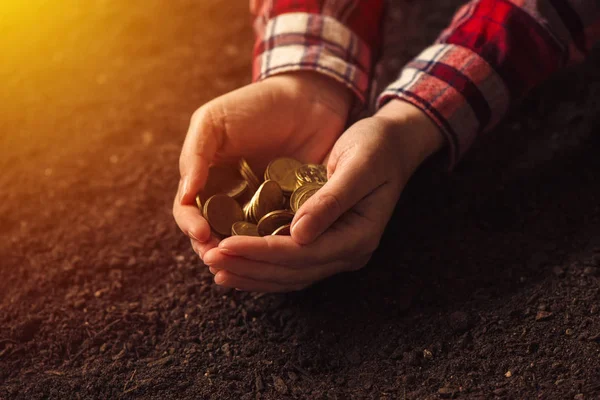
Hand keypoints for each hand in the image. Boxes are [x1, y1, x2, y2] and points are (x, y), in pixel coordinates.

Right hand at [173, 72, 351, 258]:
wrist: (310, 100)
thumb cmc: (256, 106)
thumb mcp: (214, 121)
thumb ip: (195, 154)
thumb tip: (185, 195)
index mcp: (207, 181)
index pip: (189, 212)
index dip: (191, 226)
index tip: (202, 234)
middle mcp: (231, 200)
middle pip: (214, 235)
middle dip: (213, 249)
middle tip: (219, 258)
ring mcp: (261, 210)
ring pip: (246, 242)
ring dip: (242, 255)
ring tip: (246, 262)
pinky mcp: (291, 213)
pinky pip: (280, 235)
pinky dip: (275, 246)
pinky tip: (277, 253)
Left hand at [203, 100, 443, 291]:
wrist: (393, 144)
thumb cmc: (377, 148)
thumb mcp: (358, 166)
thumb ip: (330, 201)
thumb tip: (298, 234)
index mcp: (359, 236)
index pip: (302, 254)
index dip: (262, 251)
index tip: (226, 245)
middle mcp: (348, 251)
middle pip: (292, 271)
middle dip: (250, 266)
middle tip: (211, 260)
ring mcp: (338, 251)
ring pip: (289, 275)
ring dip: (253, 274)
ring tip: (218, 271)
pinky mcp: (326, 242)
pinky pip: (291, 264)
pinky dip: (264, 266)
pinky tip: (239, 264)